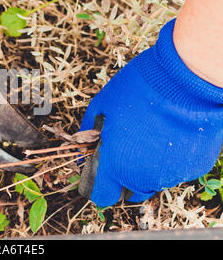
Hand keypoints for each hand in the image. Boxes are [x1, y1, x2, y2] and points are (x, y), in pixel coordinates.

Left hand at [78, 19, 222, 207]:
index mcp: (115, 165)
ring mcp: (171, 175)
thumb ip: (87, 134)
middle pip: (128, 192)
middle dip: (121, 177)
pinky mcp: (194, 168)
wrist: (185, 81)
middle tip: (123, 150)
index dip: (97, 184)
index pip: (101, 195)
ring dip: (146, 168)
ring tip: (148, 136)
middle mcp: (142, 178)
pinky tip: (168, 134)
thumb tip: (81, 149)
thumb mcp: (100, 107)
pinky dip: (168, 159)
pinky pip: (174, 171)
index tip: (98, 170)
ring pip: (152, 182)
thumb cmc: (137, 91)